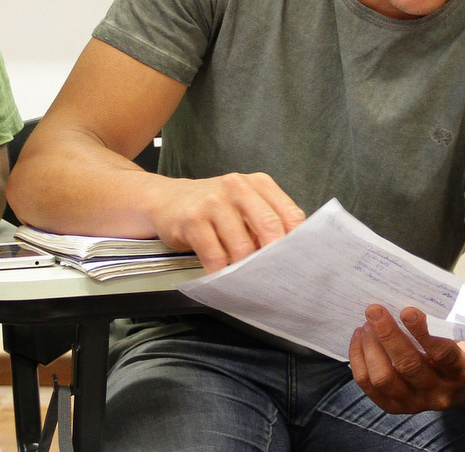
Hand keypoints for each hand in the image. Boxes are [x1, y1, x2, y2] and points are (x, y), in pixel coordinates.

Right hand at [150, 172, 304, 270]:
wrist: (166, 199)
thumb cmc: (212, 207)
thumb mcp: (244, 204)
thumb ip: (266, 221)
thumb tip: (288, 255)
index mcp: (258, 184)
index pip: (290, 214)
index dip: (297, 242)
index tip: (298, 263)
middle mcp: (237, 187)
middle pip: (269, 227)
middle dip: (275, 257)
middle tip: (276, 277)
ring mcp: (214, 201)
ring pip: (242, 246)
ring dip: (246, 269)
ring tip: (247, 279)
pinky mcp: (193, 219)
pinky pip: (214, 255)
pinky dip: (221, 272)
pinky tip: (222, 277)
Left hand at [347, 305, 464, 413]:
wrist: (452, 385)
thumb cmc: (452, 351)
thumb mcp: (456, 338)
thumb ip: (439, 325)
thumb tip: (405, 299)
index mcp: (461, 374)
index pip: (443, 354)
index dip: (423, 332)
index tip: (407, 311)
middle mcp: (439, 394)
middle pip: (408, 365)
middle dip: (388, 335)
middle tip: (374, 310)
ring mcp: (414, 404)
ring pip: (384, 378)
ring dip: (371, 347)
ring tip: (367, 324)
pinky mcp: (392, 407)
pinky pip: (367, 384)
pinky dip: (359, 358)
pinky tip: (360, 337)